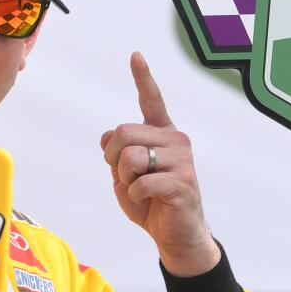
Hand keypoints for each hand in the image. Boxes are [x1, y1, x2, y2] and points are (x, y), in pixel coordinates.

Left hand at [100, 52, 219, 276]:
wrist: (176, 236)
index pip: (151, 101)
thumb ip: (116, 154)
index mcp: (162, 134)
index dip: (143, 77)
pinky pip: (140, 182)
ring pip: (129, 157)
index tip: (135, 56)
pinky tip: (149, 203)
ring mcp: (182, 159)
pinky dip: (135, 197)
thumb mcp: (124, 176)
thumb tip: (107, 136)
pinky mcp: (183, 181)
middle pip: (122, 132)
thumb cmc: (151, 203)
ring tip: (140, 192)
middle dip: (112, 159)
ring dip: (124, 180)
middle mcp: (176, 139)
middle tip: (126, 179)